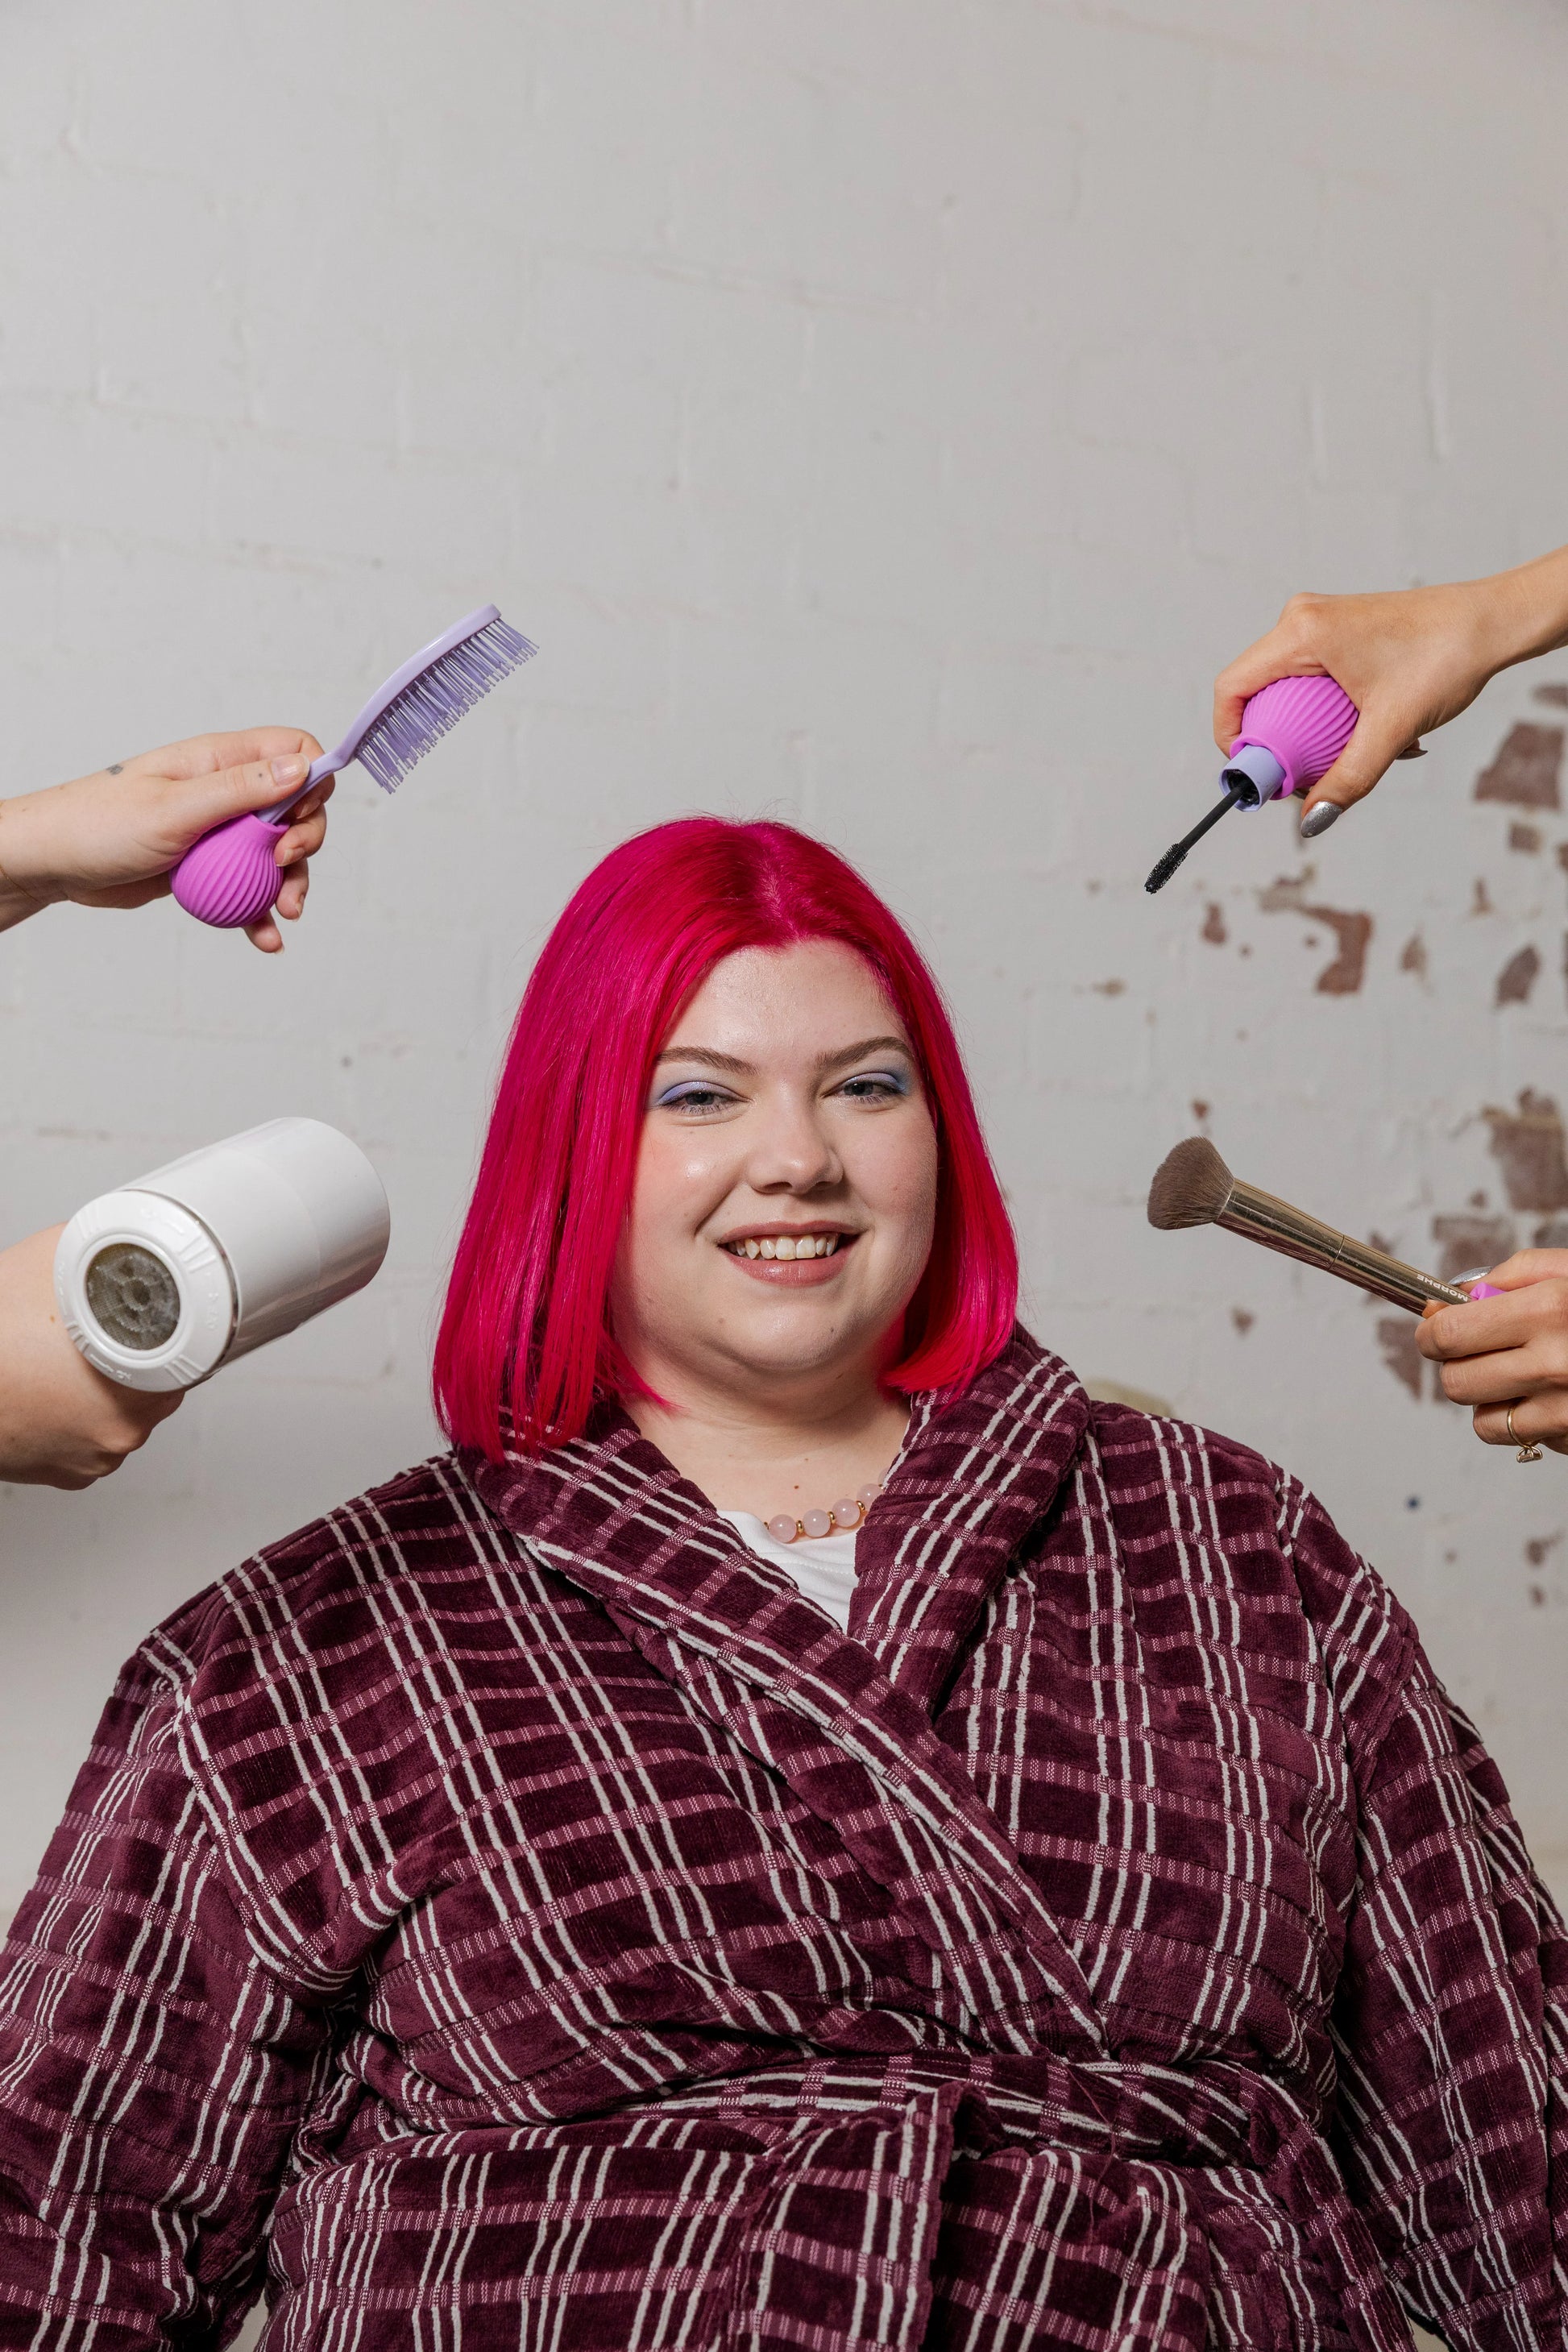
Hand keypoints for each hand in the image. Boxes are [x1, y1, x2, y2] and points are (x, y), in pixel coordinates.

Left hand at [0, 728, 333, 951]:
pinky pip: (249, 887)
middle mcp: (225, 791)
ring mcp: (218, 831)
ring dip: (290, 884)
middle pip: (296, 808)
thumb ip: (240, 789)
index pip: (292, 751)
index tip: (298, 818)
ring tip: (284, 914)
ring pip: (277, 853)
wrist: (55, 864)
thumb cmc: (100, 824)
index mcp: (219, 761)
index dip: (312, 780)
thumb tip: (301, 768)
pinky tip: (266, 936)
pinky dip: (261, 911)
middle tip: (283, 867)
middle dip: (304, 842)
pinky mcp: (208, 866)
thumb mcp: (175, 808)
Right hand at [0, 1226, 182, 1489]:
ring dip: (104, 1394)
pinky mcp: (64, 1476)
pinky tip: (55, 1394)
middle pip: (156, 1390)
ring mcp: (91, 1460)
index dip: (172, 1337)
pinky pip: (89, 1443)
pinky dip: (78, 1421)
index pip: (187, 1361)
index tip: (158, 1327)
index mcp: (138, 1388)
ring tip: (66, 1366)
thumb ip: (101, 1262)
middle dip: (135, 1364)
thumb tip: (127, 1246)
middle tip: (100, 1340)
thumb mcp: (52, 1262)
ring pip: (121, 1417)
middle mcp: (120, 1433)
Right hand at [1213, 544, 1567, 832]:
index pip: (1231, 688)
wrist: (1491, 622)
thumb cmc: (1446, 657)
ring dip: (1304, 730)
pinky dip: (1325, 713)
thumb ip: (1348, 777)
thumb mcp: (1393, 728)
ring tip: (1345, 752)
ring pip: (1284, 688)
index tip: (1255, 774)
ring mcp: (1319, 622)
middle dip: (1272, 740)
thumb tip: (1312, 820)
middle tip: (1300, 774)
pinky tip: (1365, 731)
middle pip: (1254, 691)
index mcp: (1301, 632)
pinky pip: (1309, 679)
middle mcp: (1302, 619)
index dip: (1230, 738)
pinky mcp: (1338, 630)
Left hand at [1415, 1251, 1567, 1455]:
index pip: (1451, 1334)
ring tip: (1514, 1373)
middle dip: (1455, 1365)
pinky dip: (1522, 1421)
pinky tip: (1545, 1396)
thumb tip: (1458, 1295)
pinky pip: (1521, 1437)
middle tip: (1471, 1350)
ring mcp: (1566, 1407)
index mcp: (1551, 1308)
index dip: (1431, 1332)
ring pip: (1482, 1420)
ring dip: (1487, 1399)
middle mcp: (1556, 1362)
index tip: (1433, 1328)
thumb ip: (1514, 1274)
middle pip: (1456, 1382)